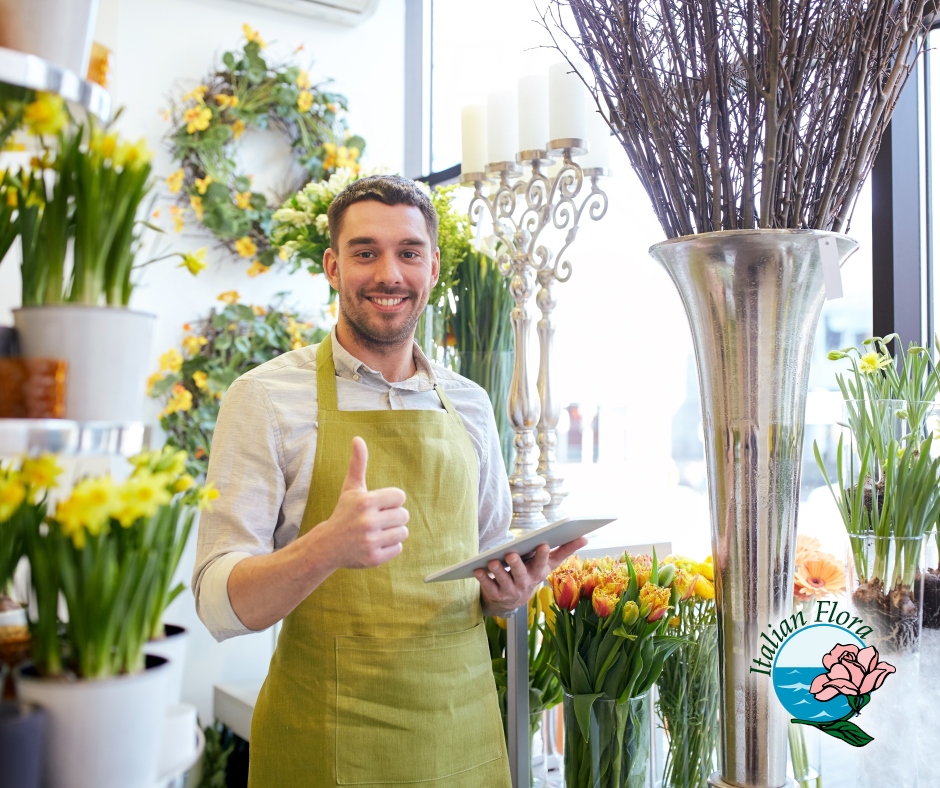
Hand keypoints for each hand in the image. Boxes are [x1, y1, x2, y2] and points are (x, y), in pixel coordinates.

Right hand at [317, 437, 409, 568]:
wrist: (327, 546)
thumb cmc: (344, 513)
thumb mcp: (351, 488)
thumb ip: (358, 464)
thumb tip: (358, 439)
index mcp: (365, 501)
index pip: (399, 496)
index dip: (390, 501)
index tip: (377, 506)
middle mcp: (367, 521)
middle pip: (404, 515)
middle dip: (392, 517)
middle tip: (376, 520)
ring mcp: (370, 541)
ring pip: (403, 532)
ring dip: (393, 532)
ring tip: (376, 532)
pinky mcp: (374, 558)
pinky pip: (398, 548)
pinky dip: (389, 546)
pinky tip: (374, 544)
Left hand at [474, 536, 587, 616]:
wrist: (511, 601)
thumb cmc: (531, 573)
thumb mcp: (547, 564)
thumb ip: (564, 550)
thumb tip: (585, 537)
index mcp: (538, 573)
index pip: (543, 564)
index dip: (543, 555)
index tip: (543, 544)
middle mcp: (525, 584)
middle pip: (522, 573)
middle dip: (517, 564)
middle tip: (511, 554)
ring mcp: (510, 591)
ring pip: (504, 581)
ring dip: (498, 571)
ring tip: (493, 561)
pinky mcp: (496, 595)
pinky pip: (488, 587)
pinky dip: (483, 579)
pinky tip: (477, 569)